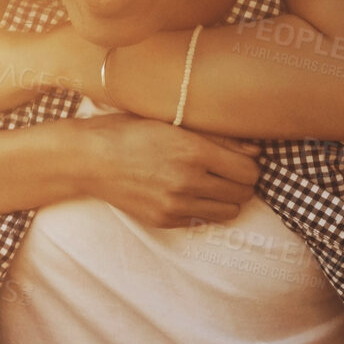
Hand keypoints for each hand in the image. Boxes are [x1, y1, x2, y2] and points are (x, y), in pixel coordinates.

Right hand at [73, 113, 261, 227]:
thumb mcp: (173, 123)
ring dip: (227, 199)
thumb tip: (256, 152)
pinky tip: (187, 193)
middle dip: (242, 183)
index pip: (249, 171)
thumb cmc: (129, 132)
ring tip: (211, 184)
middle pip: (243, 193)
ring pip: (229, 212)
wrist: (87, 159)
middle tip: (228, 172)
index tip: (240, 160)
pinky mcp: (164, 220)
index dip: (250, 166)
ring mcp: (175, 204)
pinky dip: (202, 209)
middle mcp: (187, 180)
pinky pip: (202, 220)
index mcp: (193, 150)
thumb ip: (218, 139)